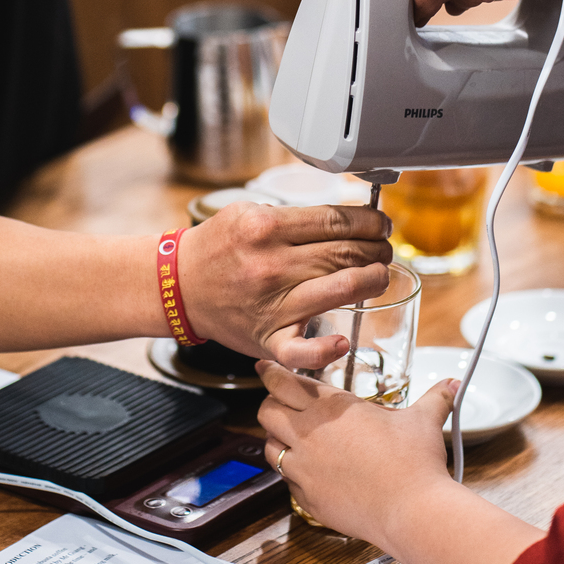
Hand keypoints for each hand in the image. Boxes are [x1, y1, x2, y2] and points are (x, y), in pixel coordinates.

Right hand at [178, 203, 391, 369]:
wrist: (178, 285)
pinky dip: (325, 350)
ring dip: (371, 281)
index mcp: (266, 227)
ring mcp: (272, 304)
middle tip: (384, 248)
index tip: (380, 223)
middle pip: (344, 252)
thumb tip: (345, 216)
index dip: (368, 221)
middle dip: (376, 248)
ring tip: (379, 275)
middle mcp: (272, 265)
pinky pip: (301, 352)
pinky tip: (344, 341)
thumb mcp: (248, 211)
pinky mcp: (268, 338)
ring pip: (338, 290)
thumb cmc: (218, 247)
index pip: (335, 220)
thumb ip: (292, 214)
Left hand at [257, 359, 456, 548]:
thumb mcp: (424, 420)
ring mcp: (304, 469)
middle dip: (271, 404)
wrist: (411, 511)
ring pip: (269, 447)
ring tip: (292, 437)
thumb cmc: (415, 462)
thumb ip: (435, 397)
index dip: (271, 372)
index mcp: (330, 407)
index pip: (282, 381)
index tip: (266, 366)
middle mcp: (309, 435)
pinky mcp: (308, 499)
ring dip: (277, 439)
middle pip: (266, 411)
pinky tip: (310, 472)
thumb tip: (451, 383)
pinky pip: (287, 482)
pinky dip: (292, 474)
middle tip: (282, 403)